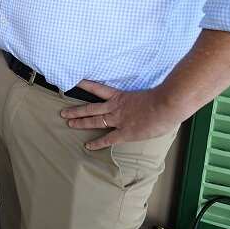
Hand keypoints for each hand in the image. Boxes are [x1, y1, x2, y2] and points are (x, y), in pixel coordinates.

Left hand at [60, 81, 183, 149]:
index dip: (85, 85)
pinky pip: (107, 139)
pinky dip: (97, 143)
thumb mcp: (149, 94)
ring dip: (80, 123)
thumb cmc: (163, 98)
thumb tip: (148, 101)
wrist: (166, 105)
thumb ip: (143, 98)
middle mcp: (115, 107)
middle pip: (91, 108)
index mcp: (121, 96)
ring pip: (94, 121)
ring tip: (68, 123)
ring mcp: (118, 120)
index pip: (98, 88)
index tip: (75, 82)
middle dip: (76, 111)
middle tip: (63, 112)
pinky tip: (88, 146)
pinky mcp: (125, 132)